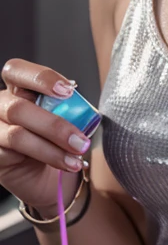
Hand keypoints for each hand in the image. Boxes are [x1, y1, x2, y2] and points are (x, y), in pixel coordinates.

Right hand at [0, 59, 91, 215]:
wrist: (44, 173)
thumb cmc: (54, 138)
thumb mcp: (62, 118)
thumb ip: (65, 108)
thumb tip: (83, 111)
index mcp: (18, 89)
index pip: (18, 71)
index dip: (41, 77)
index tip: (67, 91)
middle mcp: (1, 106)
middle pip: (18, 108)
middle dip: (54, 126)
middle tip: (80, 141)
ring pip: (17, 135)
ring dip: (52, 149)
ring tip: (76, 158)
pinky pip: (14, 154)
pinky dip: (45, 159)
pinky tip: (66, 164)